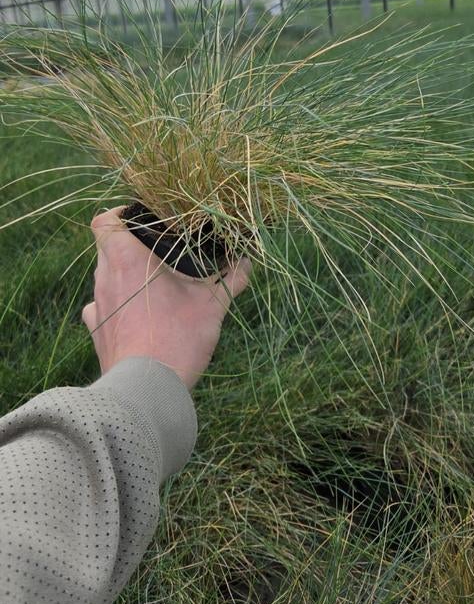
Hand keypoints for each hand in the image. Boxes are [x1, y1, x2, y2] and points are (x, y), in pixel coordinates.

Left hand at [82, 208, 250, 388]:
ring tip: (154, 286)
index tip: (141, 219)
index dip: (119, 215)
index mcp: (127, 260)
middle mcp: (105, 278)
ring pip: (106, 276)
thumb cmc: (177, 337)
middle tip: (160, 252)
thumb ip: (230, 280)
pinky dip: (118, 304)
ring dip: (126, 276)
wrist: (147, 388)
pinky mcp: (97, 330)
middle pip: (108, 247)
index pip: (104, 221)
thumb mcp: (212, 305)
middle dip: (131, 246)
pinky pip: (103, 306)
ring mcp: (98, 305)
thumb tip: (246, 262)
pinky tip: (139, 315)